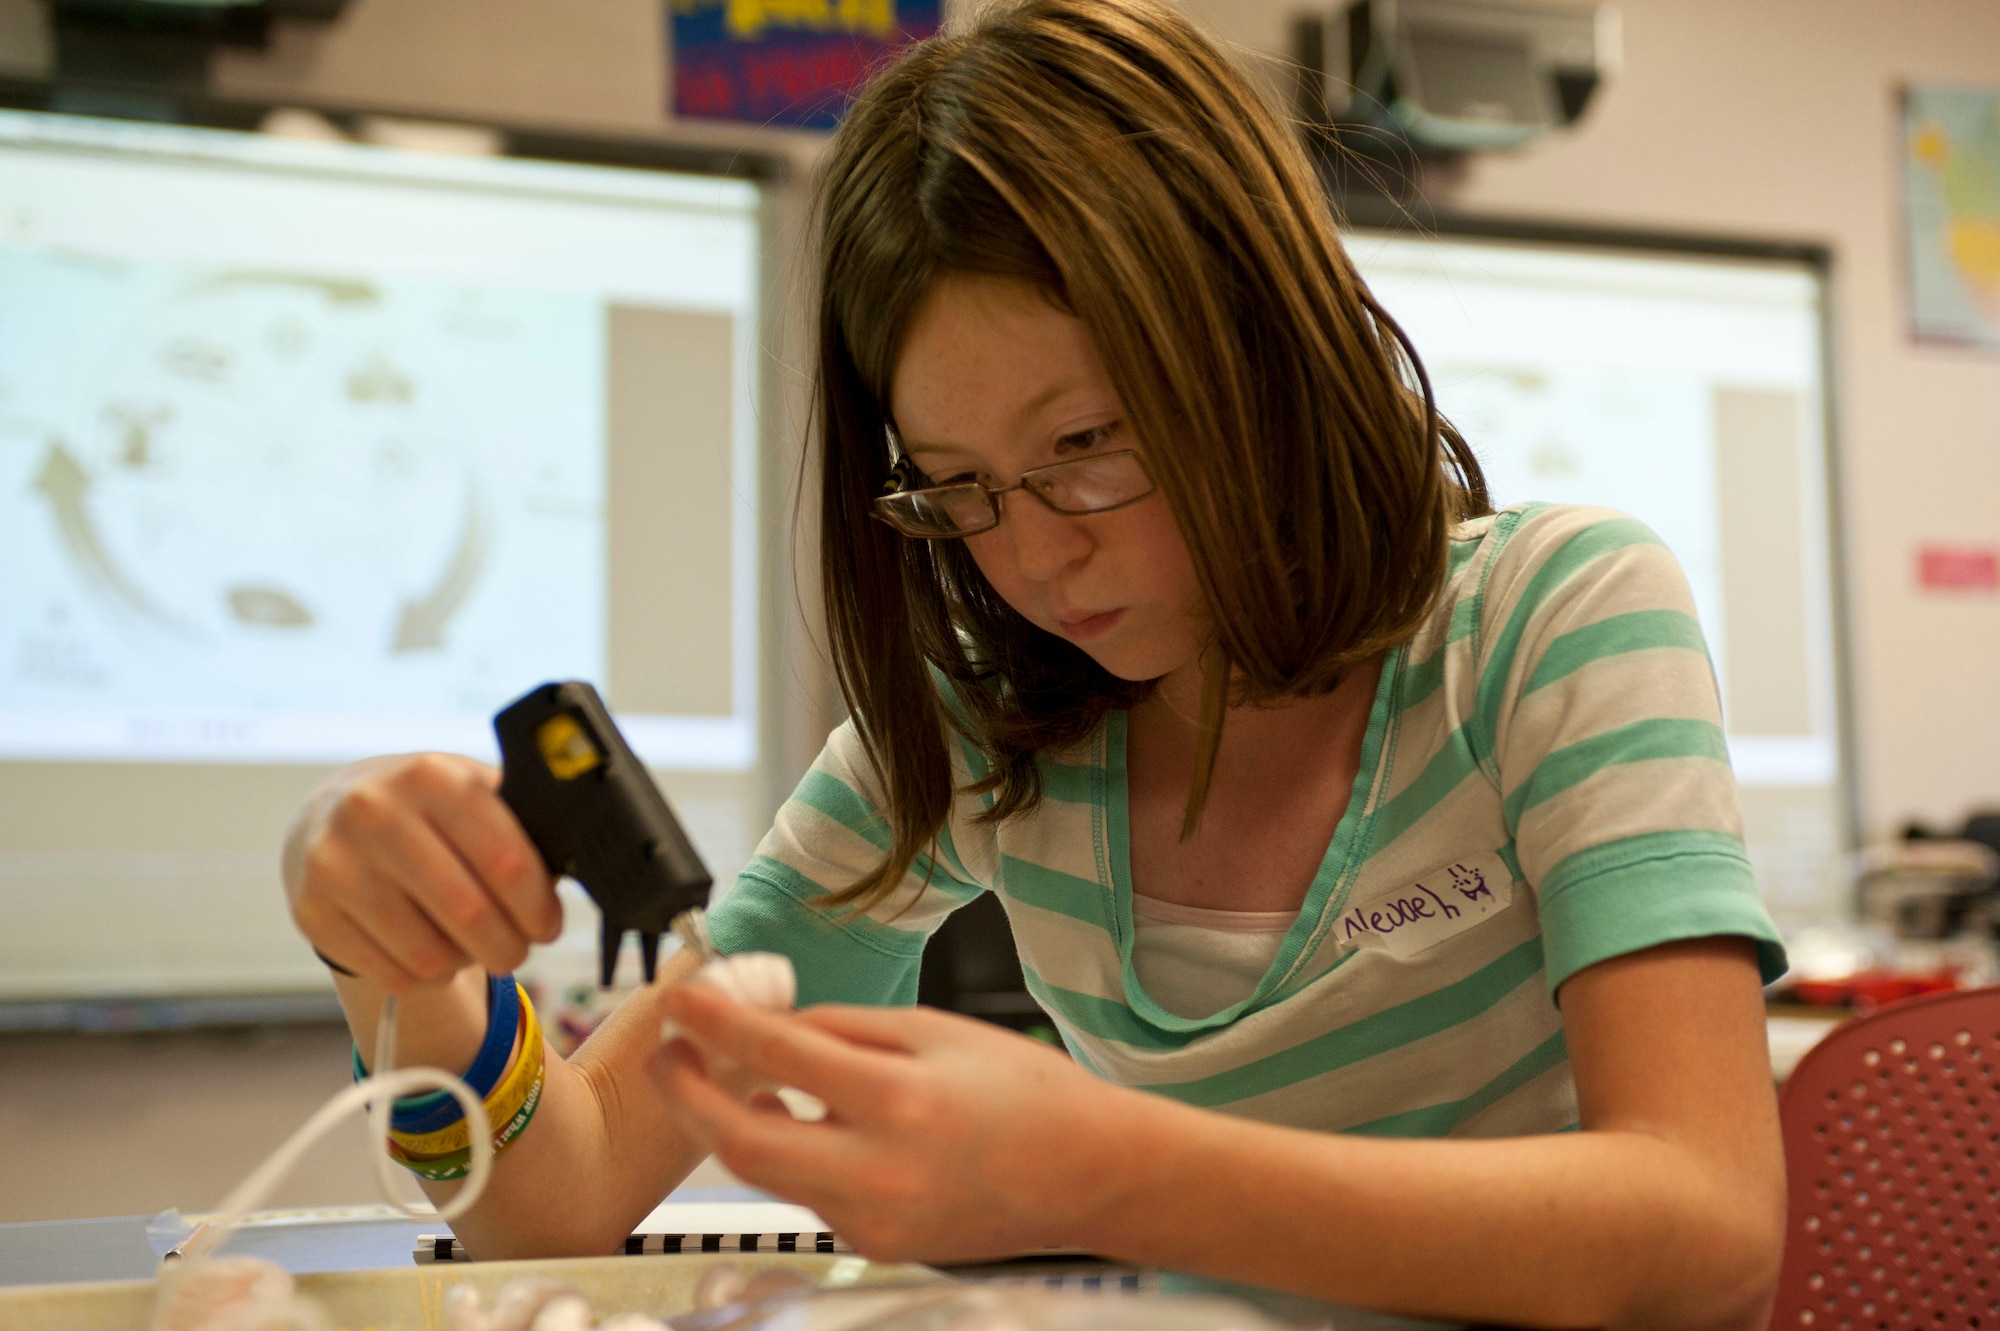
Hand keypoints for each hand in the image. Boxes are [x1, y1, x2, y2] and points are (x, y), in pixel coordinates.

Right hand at [282, 753, 562, 991]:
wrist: (328, 814)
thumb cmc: (423, 809)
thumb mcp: (469, 792)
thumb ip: (521, 823)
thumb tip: (582, 865)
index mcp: (433, 777)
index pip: (507, 859)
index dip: (539, 906)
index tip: (549, 925)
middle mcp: (376, 813)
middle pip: (470, 914)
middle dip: (509, 946)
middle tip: (517, 948)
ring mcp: (336, 863)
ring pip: (430, 954)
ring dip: (466, 963)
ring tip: (471, 946)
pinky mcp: (311, 911)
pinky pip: (393, 974)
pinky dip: (424, 976)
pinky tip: (428, 951)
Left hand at [650, 990, 1149, 1262]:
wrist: (1090, 1176)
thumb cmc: (1030, 1096)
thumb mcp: (936, 1031)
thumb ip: (845, 1028)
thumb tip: (770, 1023)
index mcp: (900, 1100)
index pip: (776, 1054)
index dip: (715, 1023)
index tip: (682, 999)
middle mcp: (879, 1171)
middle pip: (741, 1140)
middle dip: (688, 1094)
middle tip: (670, 1053)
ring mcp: (874, 1219)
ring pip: (769, 1171)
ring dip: (734, 1123)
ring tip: (724, 1077)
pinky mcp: (875, 1243)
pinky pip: (808, 1192)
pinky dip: (787, 1152)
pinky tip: (793, 1117)